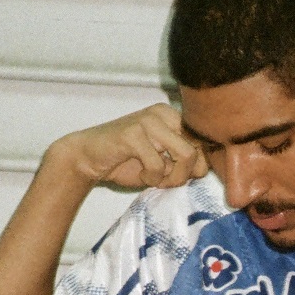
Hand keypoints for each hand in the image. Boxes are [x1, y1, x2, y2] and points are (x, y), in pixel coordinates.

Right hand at [52, 103, 209, 193]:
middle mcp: (163, 113)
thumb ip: (183, 160)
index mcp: (172, 116)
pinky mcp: (134, 134)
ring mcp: (148, 121)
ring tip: (155, 179)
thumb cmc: (125, 162)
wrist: (87, 158)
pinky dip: (152, 179)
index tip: (177, 175)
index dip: (198, 166)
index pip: (204, 142)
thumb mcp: (161, 160)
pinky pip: (159, 166)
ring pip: (186, 155)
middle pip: (200, 148)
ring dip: (173, 178)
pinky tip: (140, 175)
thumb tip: (206, 168)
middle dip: (187, 175)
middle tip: (167, 181)